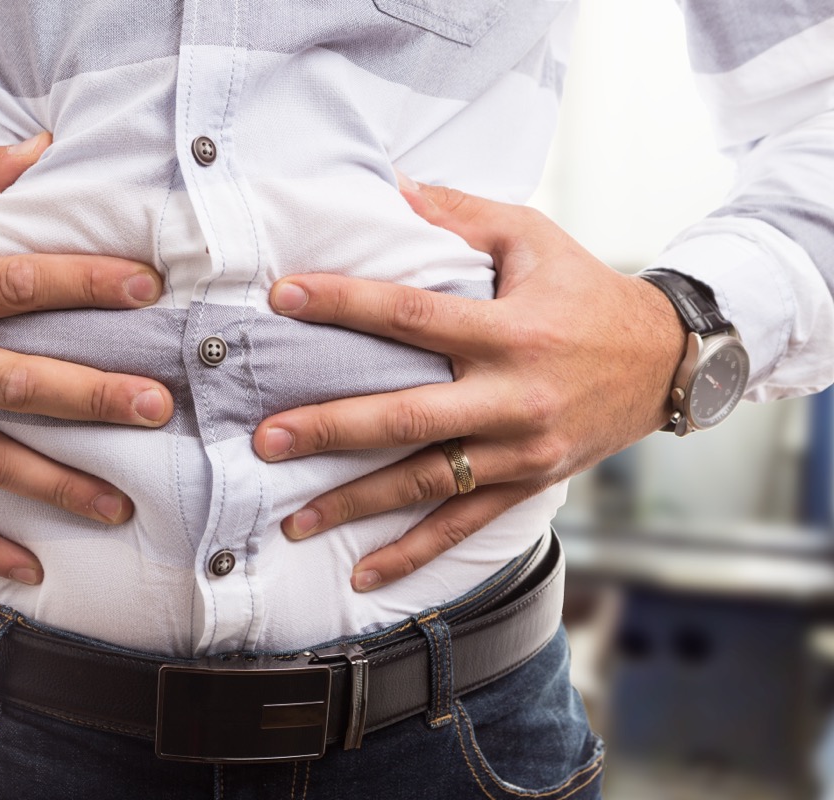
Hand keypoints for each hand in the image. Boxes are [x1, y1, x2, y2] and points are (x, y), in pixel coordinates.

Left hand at [252, 181, 685, 590]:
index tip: (283, 297)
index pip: (412, 316)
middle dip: (332, 430)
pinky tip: (364, 573)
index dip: (345, 303)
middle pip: (408, 418)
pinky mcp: (528, 483)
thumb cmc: (588, 292)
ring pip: (427, 483)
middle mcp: (513, 395)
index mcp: (510, 329)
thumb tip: (391, 185)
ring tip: (294, 519)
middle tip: (268, 438)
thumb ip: (459, 214)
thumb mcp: (533, 238)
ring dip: (356, 503)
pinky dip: (414, 552)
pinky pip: (464, 524)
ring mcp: (521, 449)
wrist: (668, 362)